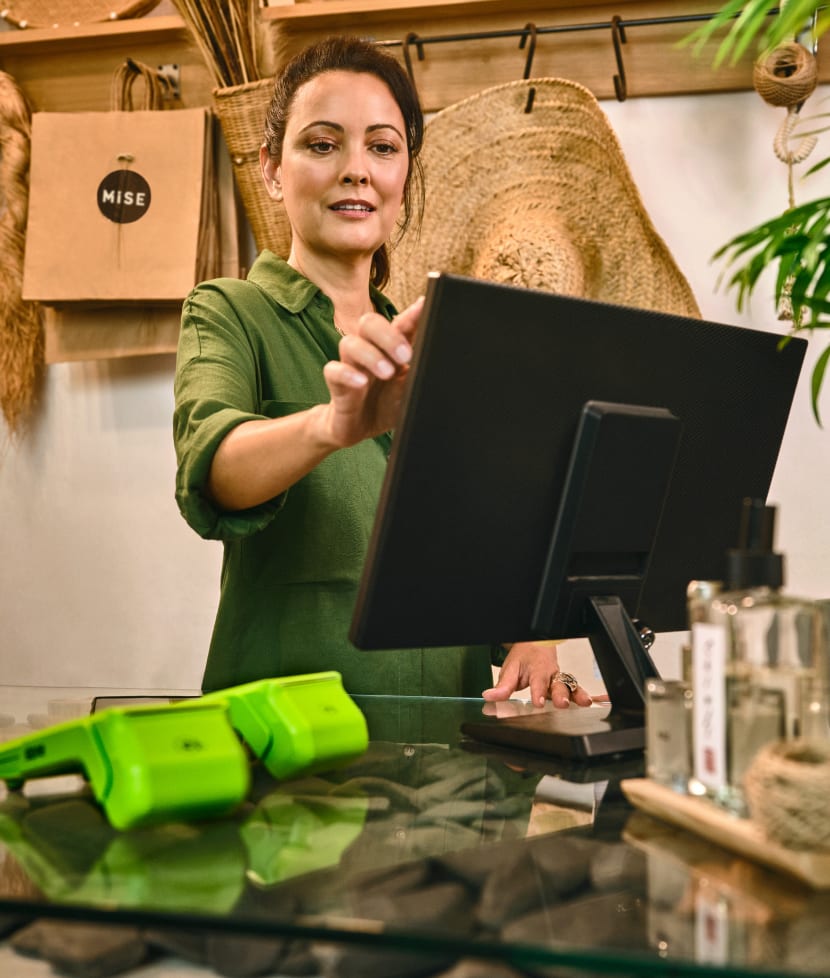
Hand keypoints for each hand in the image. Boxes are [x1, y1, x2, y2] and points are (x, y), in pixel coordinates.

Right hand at [321, 296, 422, 445]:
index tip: (424, 307)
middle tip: (406, 356)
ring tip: (387, 373)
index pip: (400, 324)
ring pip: (350, 342)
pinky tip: (361, 382)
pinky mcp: (337, 384)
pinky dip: (346, 374)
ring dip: (370, 355)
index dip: (411, 314)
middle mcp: (369, 350)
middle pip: (370, 323)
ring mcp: (351, 365)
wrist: (361, 429)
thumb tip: (443, 357)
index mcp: (390, 348)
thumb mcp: (410, 388)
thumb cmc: (387, 404)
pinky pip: (332, 370)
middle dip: (388, 335)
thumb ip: (420, 369)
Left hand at [482, 641, 592, 708]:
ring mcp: (560, 679)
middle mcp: (551, 674)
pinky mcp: (566, 685)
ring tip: (584, 703)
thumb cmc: (524, 658)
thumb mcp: (511, 669)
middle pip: (558, 683)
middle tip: (562, 703)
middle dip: (561, 694)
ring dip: (577, 694)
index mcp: (537, 669)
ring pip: (572, 685)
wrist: (536, 645)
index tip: (538, 702)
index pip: (538, 682)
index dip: (538, 692)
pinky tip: (588, 703)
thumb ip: (503, 686)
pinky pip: (576, 689)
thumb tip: (490, 696)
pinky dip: (582, 696)